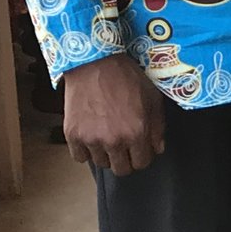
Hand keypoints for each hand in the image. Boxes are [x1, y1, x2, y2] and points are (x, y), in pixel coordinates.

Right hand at [62, 55, 164, 176]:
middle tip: (124, 145)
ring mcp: (91, 139)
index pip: (142, 163)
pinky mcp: (73, 135)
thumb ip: (158, 127)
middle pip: (121, 169)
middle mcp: (114, 140)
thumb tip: (157, 149)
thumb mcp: (152, 98)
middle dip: (126, 159)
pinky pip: (80, 157)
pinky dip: (86, 150)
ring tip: (106, 135)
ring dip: (106, 154)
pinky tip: (92, 136)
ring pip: (101, 163)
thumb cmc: (126, 76)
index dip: (142, 156)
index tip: (139, 148)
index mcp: (137, 132)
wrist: (94, 62)